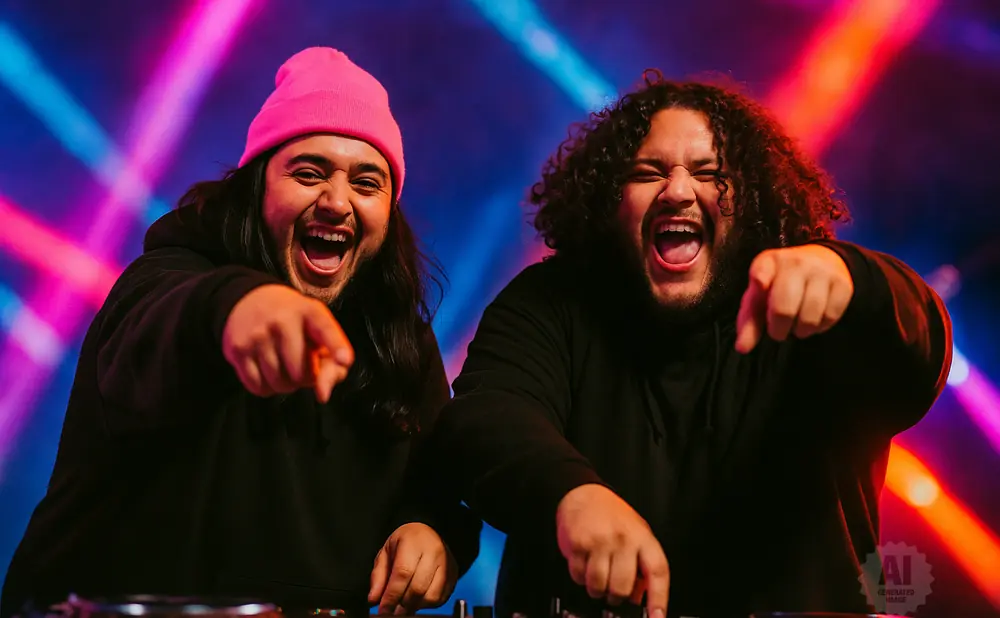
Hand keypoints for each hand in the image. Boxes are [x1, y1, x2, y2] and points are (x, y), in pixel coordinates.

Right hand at [222, 284, 353, 401]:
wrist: (251, 301)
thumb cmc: (296, 325)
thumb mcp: (318, 333)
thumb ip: (332, 365)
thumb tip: (323, 395)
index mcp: (310, 312)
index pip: (326, 330)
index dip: (337, 347)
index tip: (345, 360)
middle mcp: (282, 320)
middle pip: (301, 373)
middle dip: (305, 378)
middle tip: (302, 364)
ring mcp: (258, 335)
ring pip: (279, 384)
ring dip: (286, 384)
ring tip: (285, 365)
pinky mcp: (238, 349)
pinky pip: (258, 387)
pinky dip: (267, 388)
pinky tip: (268, 370)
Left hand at [368, 523, 457, 614]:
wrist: (429, 531)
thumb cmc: (406, 542)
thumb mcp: (386, 552)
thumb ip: (378, 575)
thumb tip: (374, 599)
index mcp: (414, 543)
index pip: (403, 573)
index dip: (391, 595)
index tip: (383, 609)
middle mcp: (434, 552)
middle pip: (418, 588)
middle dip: (402, 604)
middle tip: (392, 610)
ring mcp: (447, 564)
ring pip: (431, 596)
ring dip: (416, 606)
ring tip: (405, 604)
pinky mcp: (454, 575)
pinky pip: (441, 598)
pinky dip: (427, 604)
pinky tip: (418, 599)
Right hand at [556, 484, 669, 617]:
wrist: (583, 493)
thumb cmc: (612, 515)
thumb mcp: (636, 534)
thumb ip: (642, 565)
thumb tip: (641, 598)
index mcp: (643, 538)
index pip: (657, 572)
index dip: (659, 598)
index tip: (658, 617)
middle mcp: (623, 540)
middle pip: (622, 588)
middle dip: (616, 597)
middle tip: (613, 591)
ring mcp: (600, 542)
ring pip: (598, 586)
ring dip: (596, 589)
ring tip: (597, 576)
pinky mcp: (578, 544)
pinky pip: (578, 576)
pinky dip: (580, 577)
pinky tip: (584, 564)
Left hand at [735, 245, 853, 353]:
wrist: (821, 261)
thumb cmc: (780, 285)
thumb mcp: (760, 297)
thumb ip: (749, 322)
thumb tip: (743, 348)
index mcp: (768, 262)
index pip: (762, 268)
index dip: (760, 278)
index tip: (760, 283)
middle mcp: (796, 263)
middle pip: (784, 307)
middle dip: (778, 329)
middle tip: (778, 331)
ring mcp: (821, 272)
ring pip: (810, 316)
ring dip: (801, 330)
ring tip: (796, 325)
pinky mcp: (843, 284)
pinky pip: (830, 316)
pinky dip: (820, 327)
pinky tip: (814, 320)